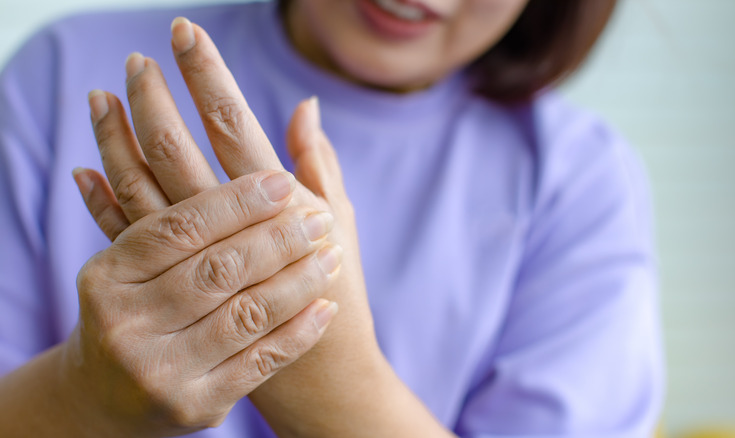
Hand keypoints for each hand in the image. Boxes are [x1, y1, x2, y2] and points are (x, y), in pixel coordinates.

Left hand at [76, 17, 450, 436]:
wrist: (315, 375)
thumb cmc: (336, 293)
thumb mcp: (342, 224)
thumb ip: (320, 164)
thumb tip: (305, 104)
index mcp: (280, 203)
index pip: (233, 124)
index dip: (208, 76)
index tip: (186, 33)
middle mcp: (231, 229)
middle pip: (177, 150)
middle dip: (154, 99)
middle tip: (137, 58)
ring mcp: (196, 260)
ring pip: (143, 188)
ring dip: (117, 139)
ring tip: (101, 96)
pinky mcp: (176, 290)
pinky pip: (130, 240)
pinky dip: (104, 202)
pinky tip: (85, 169)